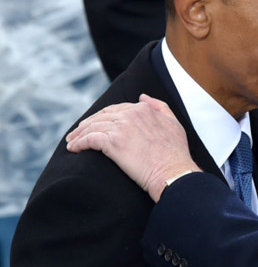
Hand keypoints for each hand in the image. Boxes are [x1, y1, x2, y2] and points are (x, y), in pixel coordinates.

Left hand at [66, 94, 199, 201]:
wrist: (173, 172)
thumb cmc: (175, 153)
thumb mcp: (174, 123)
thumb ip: (159, 107)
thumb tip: (143, 97)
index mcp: (144, 109)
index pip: (116, 109)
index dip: (103, 116)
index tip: (96, 125)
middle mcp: (131, 114)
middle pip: (101, 116)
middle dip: (87, 124)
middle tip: (77, 133)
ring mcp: (121, 127)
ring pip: (92, 126)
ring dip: (79, 134)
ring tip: (72, 142)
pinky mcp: (112, 142)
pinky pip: (89, 139)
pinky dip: (79, 143)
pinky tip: (74, 149)